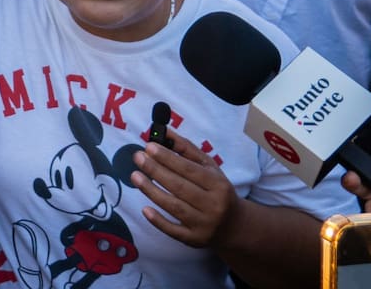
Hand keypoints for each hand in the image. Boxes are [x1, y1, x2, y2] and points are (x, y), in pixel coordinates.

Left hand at [131, 128, 240, 248]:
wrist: (234, 226)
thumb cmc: (217, 190)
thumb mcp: (209, 167)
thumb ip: (186, 149)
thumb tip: (165, 131)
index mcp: (218, 184)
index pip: (189, 169)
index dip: (168, 158)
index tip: (149, 147)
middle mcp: (213, 205)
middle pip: (180, 187)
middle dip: (156, 171)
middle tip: (137, 158)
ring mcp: (204, 224)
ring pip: (174, 207)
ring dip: (152, 191)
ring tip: (135, 176)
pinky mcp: (195, 239)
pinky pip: (174, 230)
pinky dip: (158, 221)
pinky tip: (145, 209)